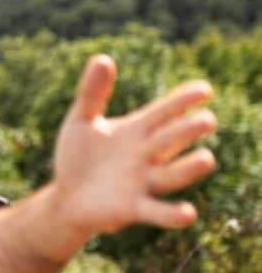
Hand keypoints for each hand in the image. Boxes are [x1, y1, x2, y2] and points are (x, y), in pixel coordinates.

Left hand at [50, 54, 216, 235]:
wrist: (66, 197)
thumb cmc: (79, 157)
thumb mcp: (80, 122)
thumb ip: (92, 94)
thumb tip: (103, 58)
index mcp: (136, 131)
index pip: (163, 112)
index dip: (182, 101)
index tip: (204, 89)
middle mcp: (145, 155)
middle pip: (170, 140)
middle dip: (187, 131)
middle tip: (207, 120)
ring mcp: (142, 182)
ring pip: (170, 175)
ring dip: (188, 168)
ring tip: (207, 159)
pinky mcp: (132, 208)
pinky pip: (155, 211)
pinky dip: (170, 213)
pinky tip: (187, 214)